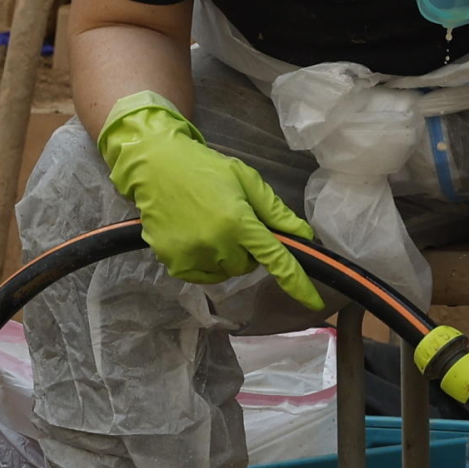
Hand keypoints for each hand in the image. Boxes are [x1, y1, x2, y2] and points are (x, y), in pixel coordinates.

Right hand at [96, 92, 321, 307]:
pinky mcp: (173, 262)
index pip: (275, 258)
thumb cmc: (205, 169)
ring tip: (209, 227)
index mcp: (239, 221)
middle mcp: (216, 243)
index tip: (313, 302)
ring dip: (225, 257)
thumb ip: (275, 211)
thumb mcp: (246, 180)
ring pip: (225, 272)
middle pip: (247, 266)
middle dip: (246, 250)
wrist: (155, 166)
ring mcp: (192, 255)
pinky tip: (194, 238)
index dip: (296, 282)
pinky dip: (204, 264)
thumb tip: (303, 236)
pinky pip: (202, 276)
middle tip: (232, 223)